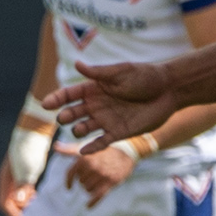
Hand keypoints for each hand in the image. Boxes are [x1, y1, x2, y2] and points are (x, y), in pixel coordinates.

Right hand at [0, 157, 34, 215]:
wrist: (34, 132)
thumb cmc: (30, 152)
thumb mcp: (28, 170)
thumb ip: (22, 186)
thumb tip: (18, 201)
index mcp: (5, 180)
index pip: (3, 203)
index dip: (12, 213)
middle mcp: (7, 179)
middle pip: (8, 200)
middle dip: (18, 208)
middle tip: (32, 210)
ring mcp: (13, 175)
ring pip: (14, 195)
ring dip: (23, 201)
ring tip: (35, 201)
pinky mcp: (20, 171)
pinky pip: (19, 188)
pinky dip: (26, 194)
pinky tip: (34, 194)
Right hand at [42, 60, 180, 152]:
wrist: (169, 91)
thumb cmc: (145, 77)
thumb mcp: (121, 72)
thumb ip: (98, 72)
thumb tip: (77, 64)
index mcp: (94, 88)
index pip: (69, 95)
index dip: (56, 99)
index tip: (46, 105)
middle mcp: (96, 105)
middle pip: (72, 113)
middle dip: (65, 116)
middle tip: (64, 117)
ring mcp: (106, 120)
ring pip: (83, 128)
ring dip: (78, 130)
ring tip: (80, 128)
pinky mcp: (118, 133)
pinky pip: (100, 142)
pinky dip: (91, 148)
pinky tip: (84, 151)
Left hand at [65, 145, 137, 207]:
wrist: (126, 151)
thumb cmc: (102, 150)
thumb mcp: (86, 147)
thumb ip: (69, 150)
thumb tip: (55, 147)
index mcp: (84, 158)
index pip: (70, 173)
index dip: (68, 181)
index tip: (69, 187)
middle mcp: (92, 166)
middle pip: (80, 182)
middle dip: (84, 181)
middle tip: (93, 175)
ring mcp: (102, 175)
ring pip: (88, 189)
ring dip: (90, 188)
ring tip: (97, 181)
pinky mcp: (111, 182)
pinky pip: (99, 195)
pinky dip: (92, 202)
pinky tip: (88, 207)